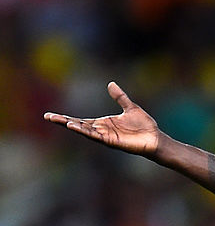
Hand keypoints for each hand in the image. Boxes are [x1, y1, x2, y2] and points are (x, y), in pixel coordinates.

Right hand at [44, 82, 160, 155]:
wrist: (155, 138)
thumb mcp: (130, 107)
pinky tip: (74, 126)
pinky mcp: (112, 141)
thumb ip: (120, 97)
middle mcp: (102, 130)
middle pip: (78, 125)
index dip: (67, 118)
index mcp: (104, 123)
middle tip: (47, 117)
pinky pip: (95, 136)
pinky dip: (85, 131)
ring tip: (59, 121)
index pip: (81, 120)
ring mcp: (106, 136)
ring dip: (72, 126)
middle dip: (63, 121)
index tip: (52, 115)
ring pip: (85, 131)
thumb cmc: (144, 125)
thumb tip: (111, 84)